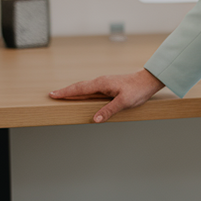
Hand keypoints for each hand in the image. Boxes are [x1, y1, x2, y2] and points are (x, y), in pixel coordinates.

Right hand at [49, 68, 164, 122]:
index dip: (65, 92)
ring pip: (84, 88)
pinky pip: (91, 89)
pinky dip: (82, 92)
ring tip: (63, 96)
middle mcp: (101, 82)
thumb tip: (95, 119)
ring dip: (73, 91)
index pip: (79, 88)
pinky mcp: (109, 86)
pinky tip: (81, 96)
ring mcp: (104, 84)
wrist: (148, 81)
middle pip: (79, 87)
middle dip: (65, 91)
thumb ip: (109, 110)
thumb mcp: (124, 102)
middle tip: (52, 95)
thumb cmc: (138, 90)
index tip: (53, 94)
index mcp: (101, 84)